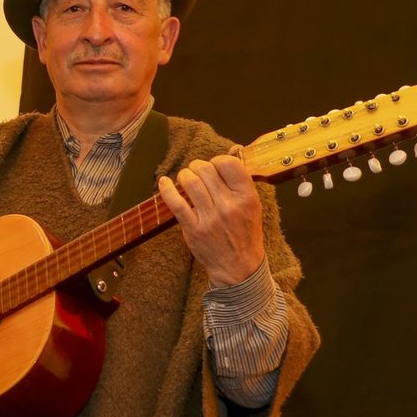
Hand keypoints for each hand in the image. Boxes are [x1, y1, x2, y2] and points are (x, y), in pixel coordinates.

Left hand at [157, 151, 264, 287]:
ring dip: (184, 175)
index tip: (214, 167)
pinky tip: (164, 182)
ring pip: (190, 182)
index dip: (217, 160)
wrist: (238, 266)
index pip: (229, 164)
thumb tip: (234, 149)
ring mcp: (210, 217)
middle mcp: (229, 205)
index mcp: (247, 197)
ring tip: (185, 178)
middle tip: (196, 171)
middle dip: (197, 166)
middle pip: (206, 170)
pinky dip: (167, 189)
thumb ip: (241, 180)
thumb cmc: (244, 232)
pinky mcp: (193, 228)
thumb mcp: (252, 205)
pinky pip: (176, 202)